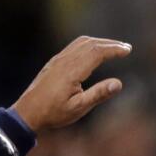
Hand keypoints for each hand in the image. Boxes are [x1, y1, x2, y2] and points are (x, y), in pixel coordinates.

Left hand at [11, 36, 131, 131]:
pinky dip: (88, 44)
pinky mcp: (54, 62)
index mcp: (72, 71)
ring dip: (99, 42)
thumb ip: (99, 94)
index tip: (127, 51)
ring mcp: (58, 60)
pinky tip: (93, 51)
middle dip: (110, 43)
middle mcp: (64, 61)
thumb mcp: (79, 108)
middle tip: (126, 48)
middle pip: (90, 44)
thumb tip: (119, 83)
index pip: (96, 53)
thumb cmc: (54, 113)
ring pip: (81, 43)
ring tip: (113, 47)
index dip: (114, 50)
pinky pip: (74, 46)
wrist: (27, 112)